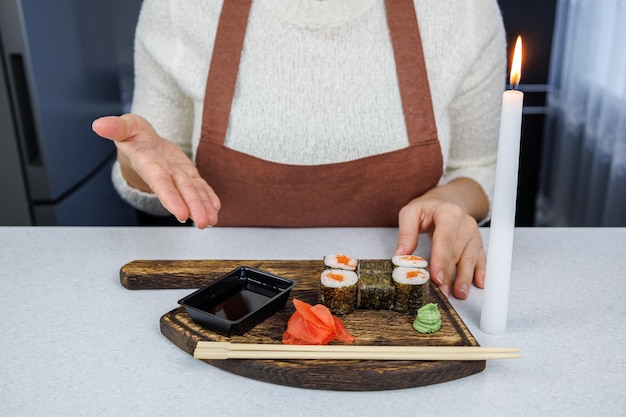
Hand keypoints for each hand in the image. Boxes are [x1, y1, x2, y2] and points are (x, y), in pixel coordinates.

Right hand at [92, 114, 219, 227]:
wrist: (141, 142)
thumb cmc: (132, 135)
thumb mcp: (124, 126)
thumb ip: (115, 127)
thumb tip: (99, 124)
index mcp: (148, 164)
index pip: (160, 183)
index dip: (171, 198)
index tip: (181, 214)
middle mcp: (164, 173)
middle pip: (181, 191)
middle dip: (193, 207)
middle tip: (203, 223)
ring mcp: (176, 175)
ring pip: (192, 192)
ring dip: (203, 207)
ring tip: (212, 220)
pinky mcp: (187, 173)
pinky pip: (199, 186)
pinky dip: (207, 196)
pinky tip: (215, 207)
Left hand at [394, 179, 487, 298]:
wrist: (448, 201)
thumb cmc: (428, 208)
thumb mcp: (411, 213)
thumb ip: (406, 233)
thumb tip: (400, 256)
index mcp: (448, 214)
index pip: (444, 239)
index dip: (441, 260)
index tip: (437, 277)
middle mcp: (464, 224)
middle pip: (457, 252)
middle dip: (450, 274)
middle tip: (442, 292)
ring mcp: (473, 234)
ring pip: (470, 258)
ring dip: (464, 277)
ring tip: (459, 293)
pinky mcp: (478, 243)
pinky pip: (481, 259)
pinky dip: (481, 272)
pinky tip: (478, 283)